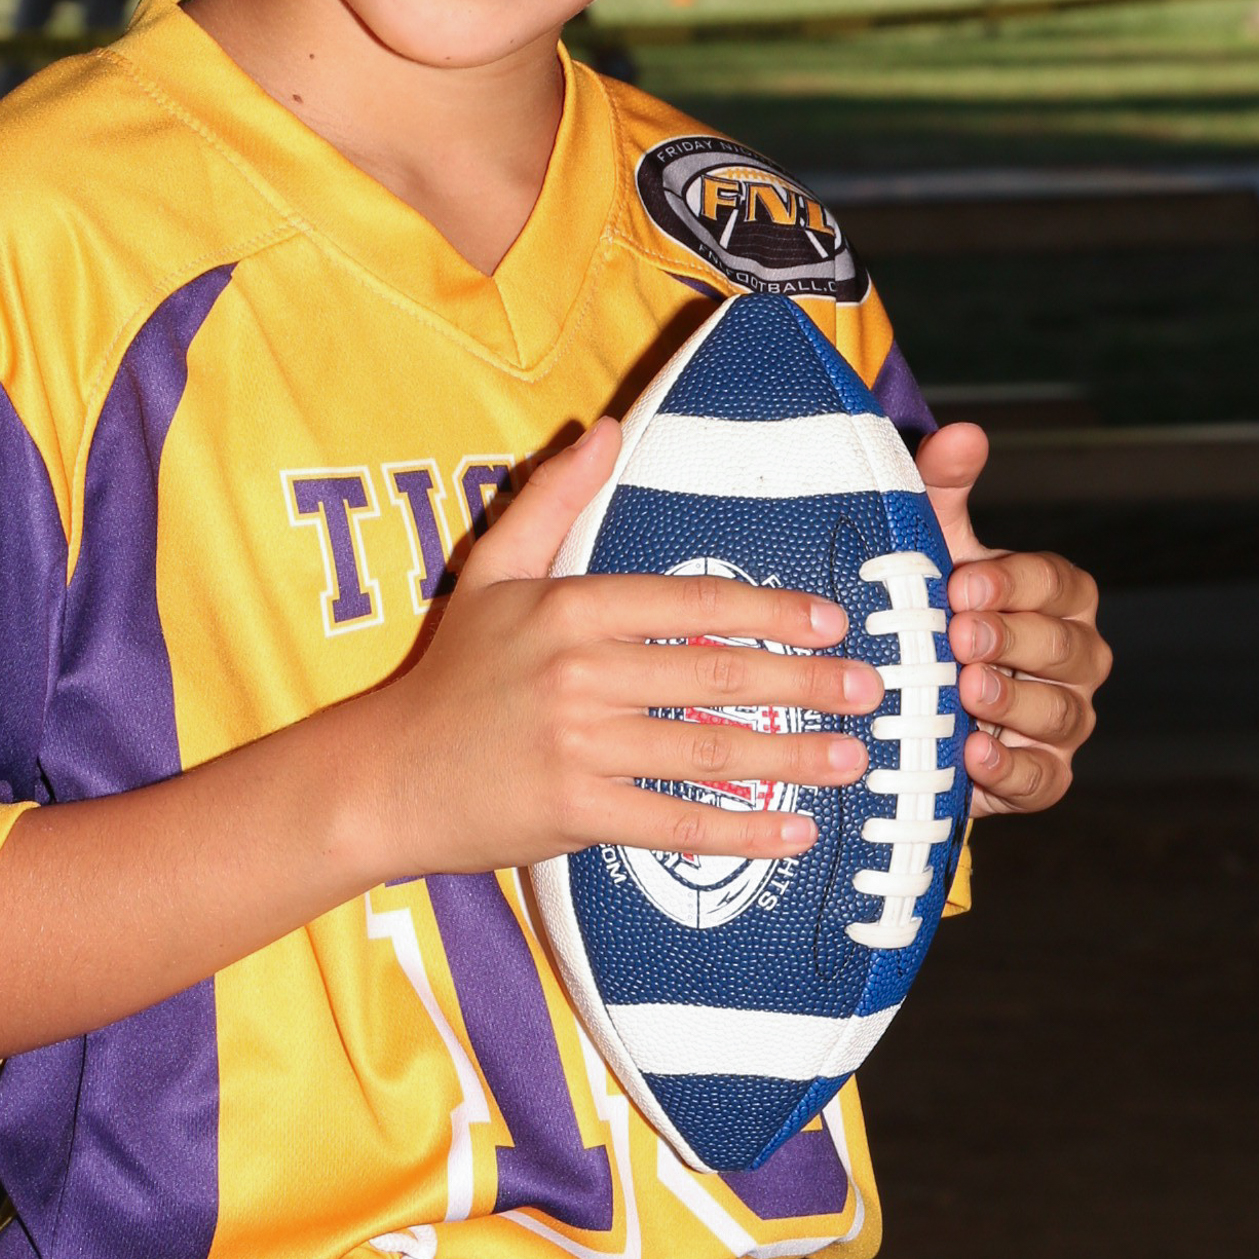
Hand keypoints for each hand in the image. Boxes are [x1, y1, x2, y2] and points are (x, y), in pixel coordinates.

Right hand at [362, 422, 886, 879]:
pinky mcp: (575, 813)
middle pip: (715, 675)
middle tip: (870, 690)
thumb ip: (554, 497)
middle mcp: (578, 672)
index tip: (832, 621)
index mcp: (569, 607)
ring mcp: (578, 746)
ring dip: (791, 757)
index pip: (692, 603)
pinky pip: (676, 824)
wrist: (388, 774)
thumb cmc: (453, 672)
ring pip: (707, 749)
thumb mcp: (493, 569)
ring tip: (853, 758)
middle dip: (805, 683)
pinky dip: (742, 830)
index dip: (771, 610)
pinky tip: (796, 829)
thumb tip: (608, 428)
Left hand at [916, 422, 1107, 816]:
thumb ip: (944, 488)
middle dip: (1013, 641)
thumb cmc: (929, 607)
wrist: (906, 699)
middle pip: (1065, 649)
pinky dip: (1011, 768)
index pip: (1059, 585)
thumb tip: (962, 431)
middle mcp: (1077, 659)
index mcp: (1060, 599)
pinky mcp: (1044, 777)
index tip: (960, 582)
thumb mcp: (930, 546)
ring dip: (1013, 703)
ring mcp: (1065, 721)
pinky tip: (973, 751)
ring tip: (965, 689)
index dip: (1015, 584)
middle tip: (958, 636)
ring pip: (1059, 713)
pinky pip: (1043, 779)